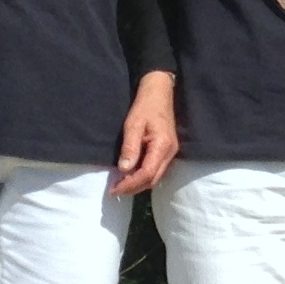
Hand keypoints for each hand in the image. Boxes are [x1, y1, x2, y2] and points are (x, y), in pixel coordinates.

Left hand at [110, 71, 177, 196]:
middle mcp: (170, 153)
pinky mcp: (167, 152)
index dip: (130, 185)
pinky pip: (156, 170)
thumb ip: (130, 147)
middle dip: (133, 188)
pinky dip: (143, 177)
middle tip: (114, 190)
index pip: (146, 174)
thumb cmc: (145, 106)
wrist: (159, 93)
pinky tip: (131, 175)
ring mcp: (171, 153)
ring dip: (138, 184)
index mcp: (162, 146)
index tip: (113, 189)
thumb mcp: (133, 124)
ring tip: (120, 185)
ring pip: (155, 177)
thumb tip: (124, 169)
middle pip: (152, 180)